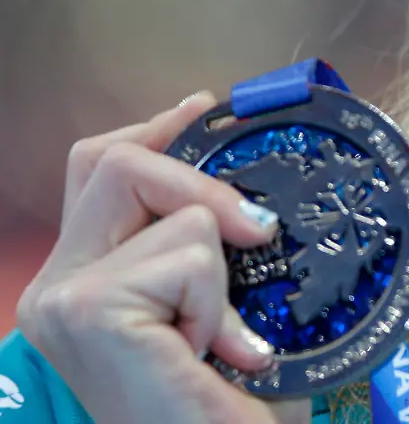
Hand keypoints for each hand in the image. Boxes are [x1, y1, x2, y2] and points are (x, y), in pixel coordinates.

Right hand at [17, 94, 311, 423]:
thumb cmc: (226, 399)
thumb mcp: (213, 300)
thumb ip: (201, 237)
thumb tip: (226, 156)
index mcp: (75, 280)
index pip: (95, 167)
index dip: (152, 131)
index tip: (203, 112)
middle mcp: (52, 287)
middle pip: (116, 160)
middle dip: (201, 182)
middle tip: (257, 233)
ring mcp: (62, 298)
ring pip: (174, 214)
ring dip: (222, 275)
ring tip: (218, 340)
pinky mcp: (88, 310)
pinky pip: (189, 256)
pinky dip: (220, 303)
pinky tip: (214, 355)